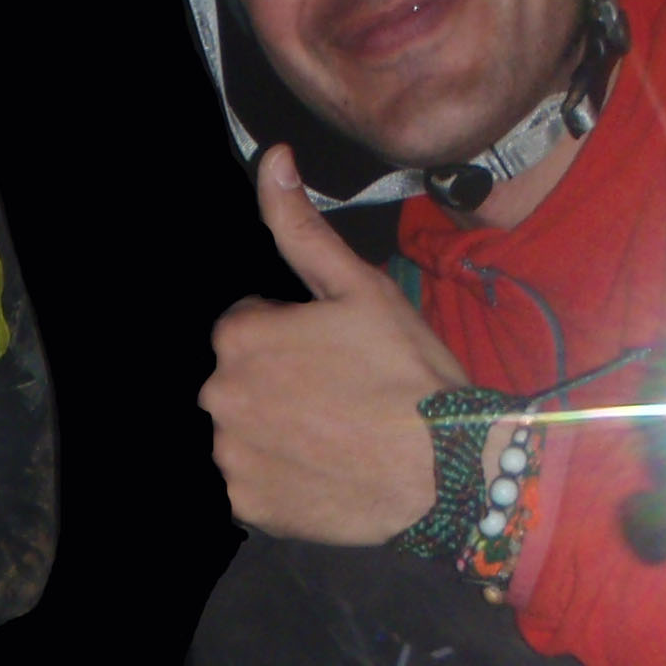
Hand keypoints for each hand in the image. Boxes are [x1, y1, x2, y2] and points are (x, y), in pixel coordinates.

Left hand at [200, 144, 469, 542]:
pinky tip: (328, 472)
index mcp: (238, 337)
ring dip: (278, 431)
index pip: (245, 327)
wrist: (446, 468)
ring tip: (338, 435)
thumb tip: (272, 158)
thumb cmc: (409, 373)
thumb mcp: (360, 287)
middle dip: (279, 383)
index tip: (336, 354)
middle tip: (342, 396)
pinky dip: (283, 480)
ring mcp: (231, 457)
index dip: (293, 336)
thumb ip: (300, 227)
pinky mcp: (249, 507)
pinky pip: (254, 485)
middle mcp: (219, 397)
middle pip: (240, 381)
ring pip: (246, 432)